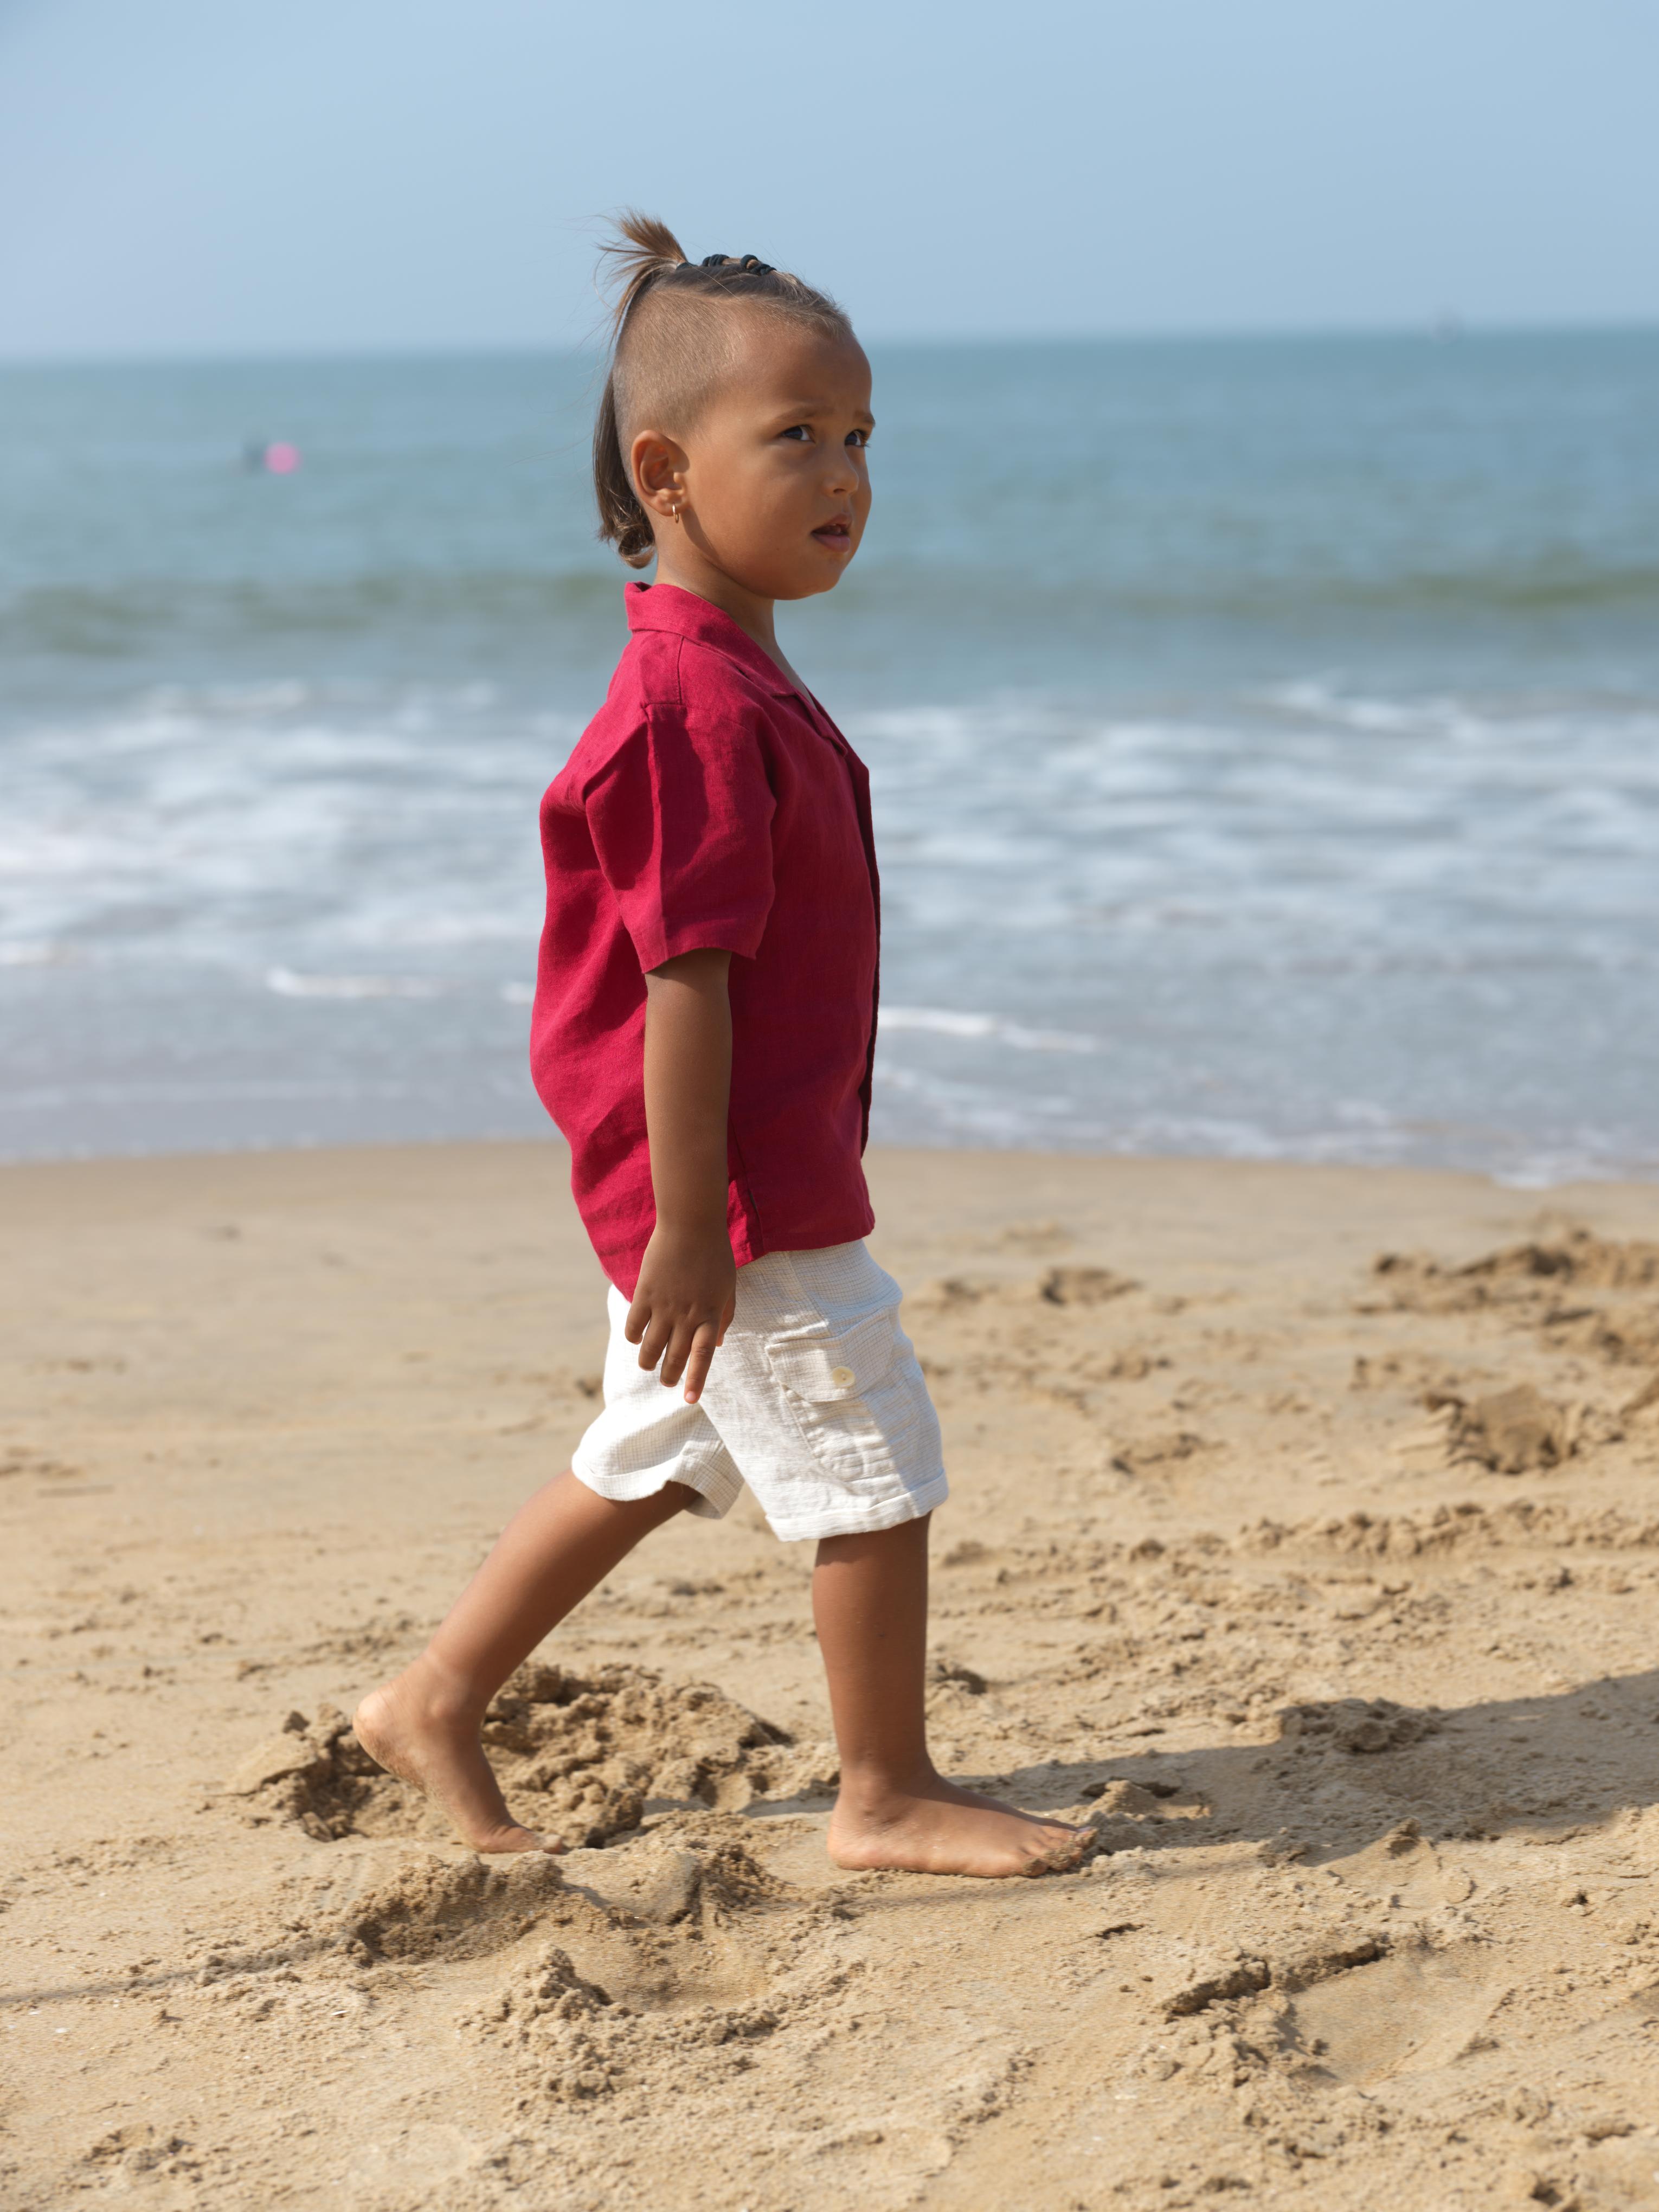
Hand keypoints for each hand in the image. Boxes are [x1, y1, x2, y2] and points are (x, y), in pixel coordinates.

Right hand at [625, 1219, 736, 1403]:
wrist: (691, 1224)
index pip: (702, 1356)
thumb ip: (724, 1317)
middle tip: (666, 1383)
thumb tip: (716, 1344)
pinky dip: (634, 1337)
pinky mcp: (644, 1293)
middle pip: (673, 1357)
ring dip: (648, 1362)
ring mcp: (663, 1305)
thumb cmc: (715, 1255)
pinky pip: (633, 1325)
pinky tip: (637, 1338)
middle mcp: (686, 1315)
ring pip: (649, 1348)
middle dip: (668, 1376)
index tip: (689, 1400)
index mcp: (709, 1314)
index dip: (694, 1380)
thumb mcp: (728, 1287)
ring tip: (649, 1365)